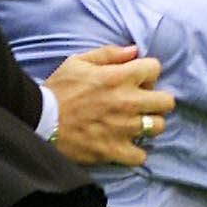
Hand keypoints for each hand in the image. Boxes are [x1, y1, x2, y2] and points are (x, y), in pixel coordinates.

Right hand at [44, 44, 174, 166]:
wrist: (39, 120)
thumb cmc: (58, 89)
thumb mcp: (78, 62)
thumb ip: (109, 54)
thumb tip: (134, 50)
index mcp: (119, 77)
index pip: (155, 68)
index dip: (147, 73)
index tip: (136, 79)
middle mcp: (128, 102)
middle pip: (167, 101)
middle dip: (157, 100)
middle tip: (142, 103)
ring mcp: (124, 128)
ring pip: (157, 127)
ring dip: (148, 125)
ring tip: (133, 124)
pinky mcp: (115, 150)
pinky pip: (141, 155)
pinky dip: (135, 152)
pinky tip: (124, 145)